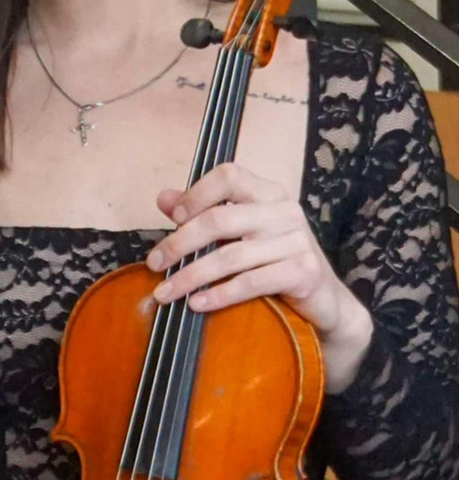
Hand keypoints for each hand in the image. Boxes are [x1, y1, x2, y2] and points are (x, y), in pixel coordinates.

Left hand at [146, 163, 372, 393]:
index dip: (196, 193)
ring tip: (166, 292)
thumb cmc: (275, 263)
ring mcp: (297, 240)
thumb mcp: (240, 235)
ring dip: (190, 276)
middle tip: (155, 264)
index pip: (228, 176)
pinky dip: (218, 295)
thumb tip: (163, 198)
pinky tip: (197, 304)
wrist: (325, 302)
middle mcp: (284, 211)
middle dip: (179, 244)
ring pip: (230, 256)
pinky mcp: (303, 271)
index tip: (173, 217)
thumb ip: (203, 213)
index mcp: (268, 193)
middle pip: (220, 219)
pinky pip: (250, 283)